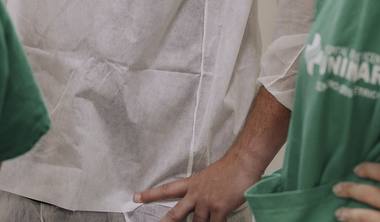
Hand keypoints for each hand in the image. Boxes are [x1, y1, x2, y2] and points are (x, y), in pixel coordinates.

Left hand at [134, 155, 256, 221]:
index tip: (136, 197)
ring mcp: (207, 202)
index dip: (150, 194)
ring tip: (205, 218)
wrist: (242, 163)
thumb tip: (200, 204)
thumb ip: (201, 190)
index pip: (167, 190)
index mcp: (192, 183)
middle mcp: (196, 194)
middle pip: (177, 213)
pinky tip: (217, 221)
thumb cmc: (229, 169)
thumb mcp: (208, 177)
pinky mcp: (219, 209)